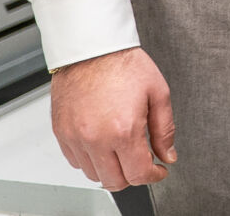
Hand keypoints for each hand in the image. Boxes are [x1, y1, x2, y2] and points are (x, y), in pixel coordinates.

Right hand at [50, 47, 174, 191]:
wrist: (92, 48)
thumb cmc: (124, 64)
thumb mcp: (158, 93)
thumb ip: (165, 130)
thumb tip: (168, 155)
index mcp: (123, 130)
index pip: (138, 174)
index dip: (153, 176)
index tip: (158, 170)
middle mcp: (95, 139)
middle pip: (114, 181)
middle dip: (133, 175)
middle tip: (143, 160)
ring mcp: (75, 138)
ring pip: (93, 174)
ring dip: (111, 169)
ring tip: (122, 150)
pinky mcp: (61, 134)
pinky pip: (75, 161)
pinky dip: (90, 159)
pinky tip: (103, 143)